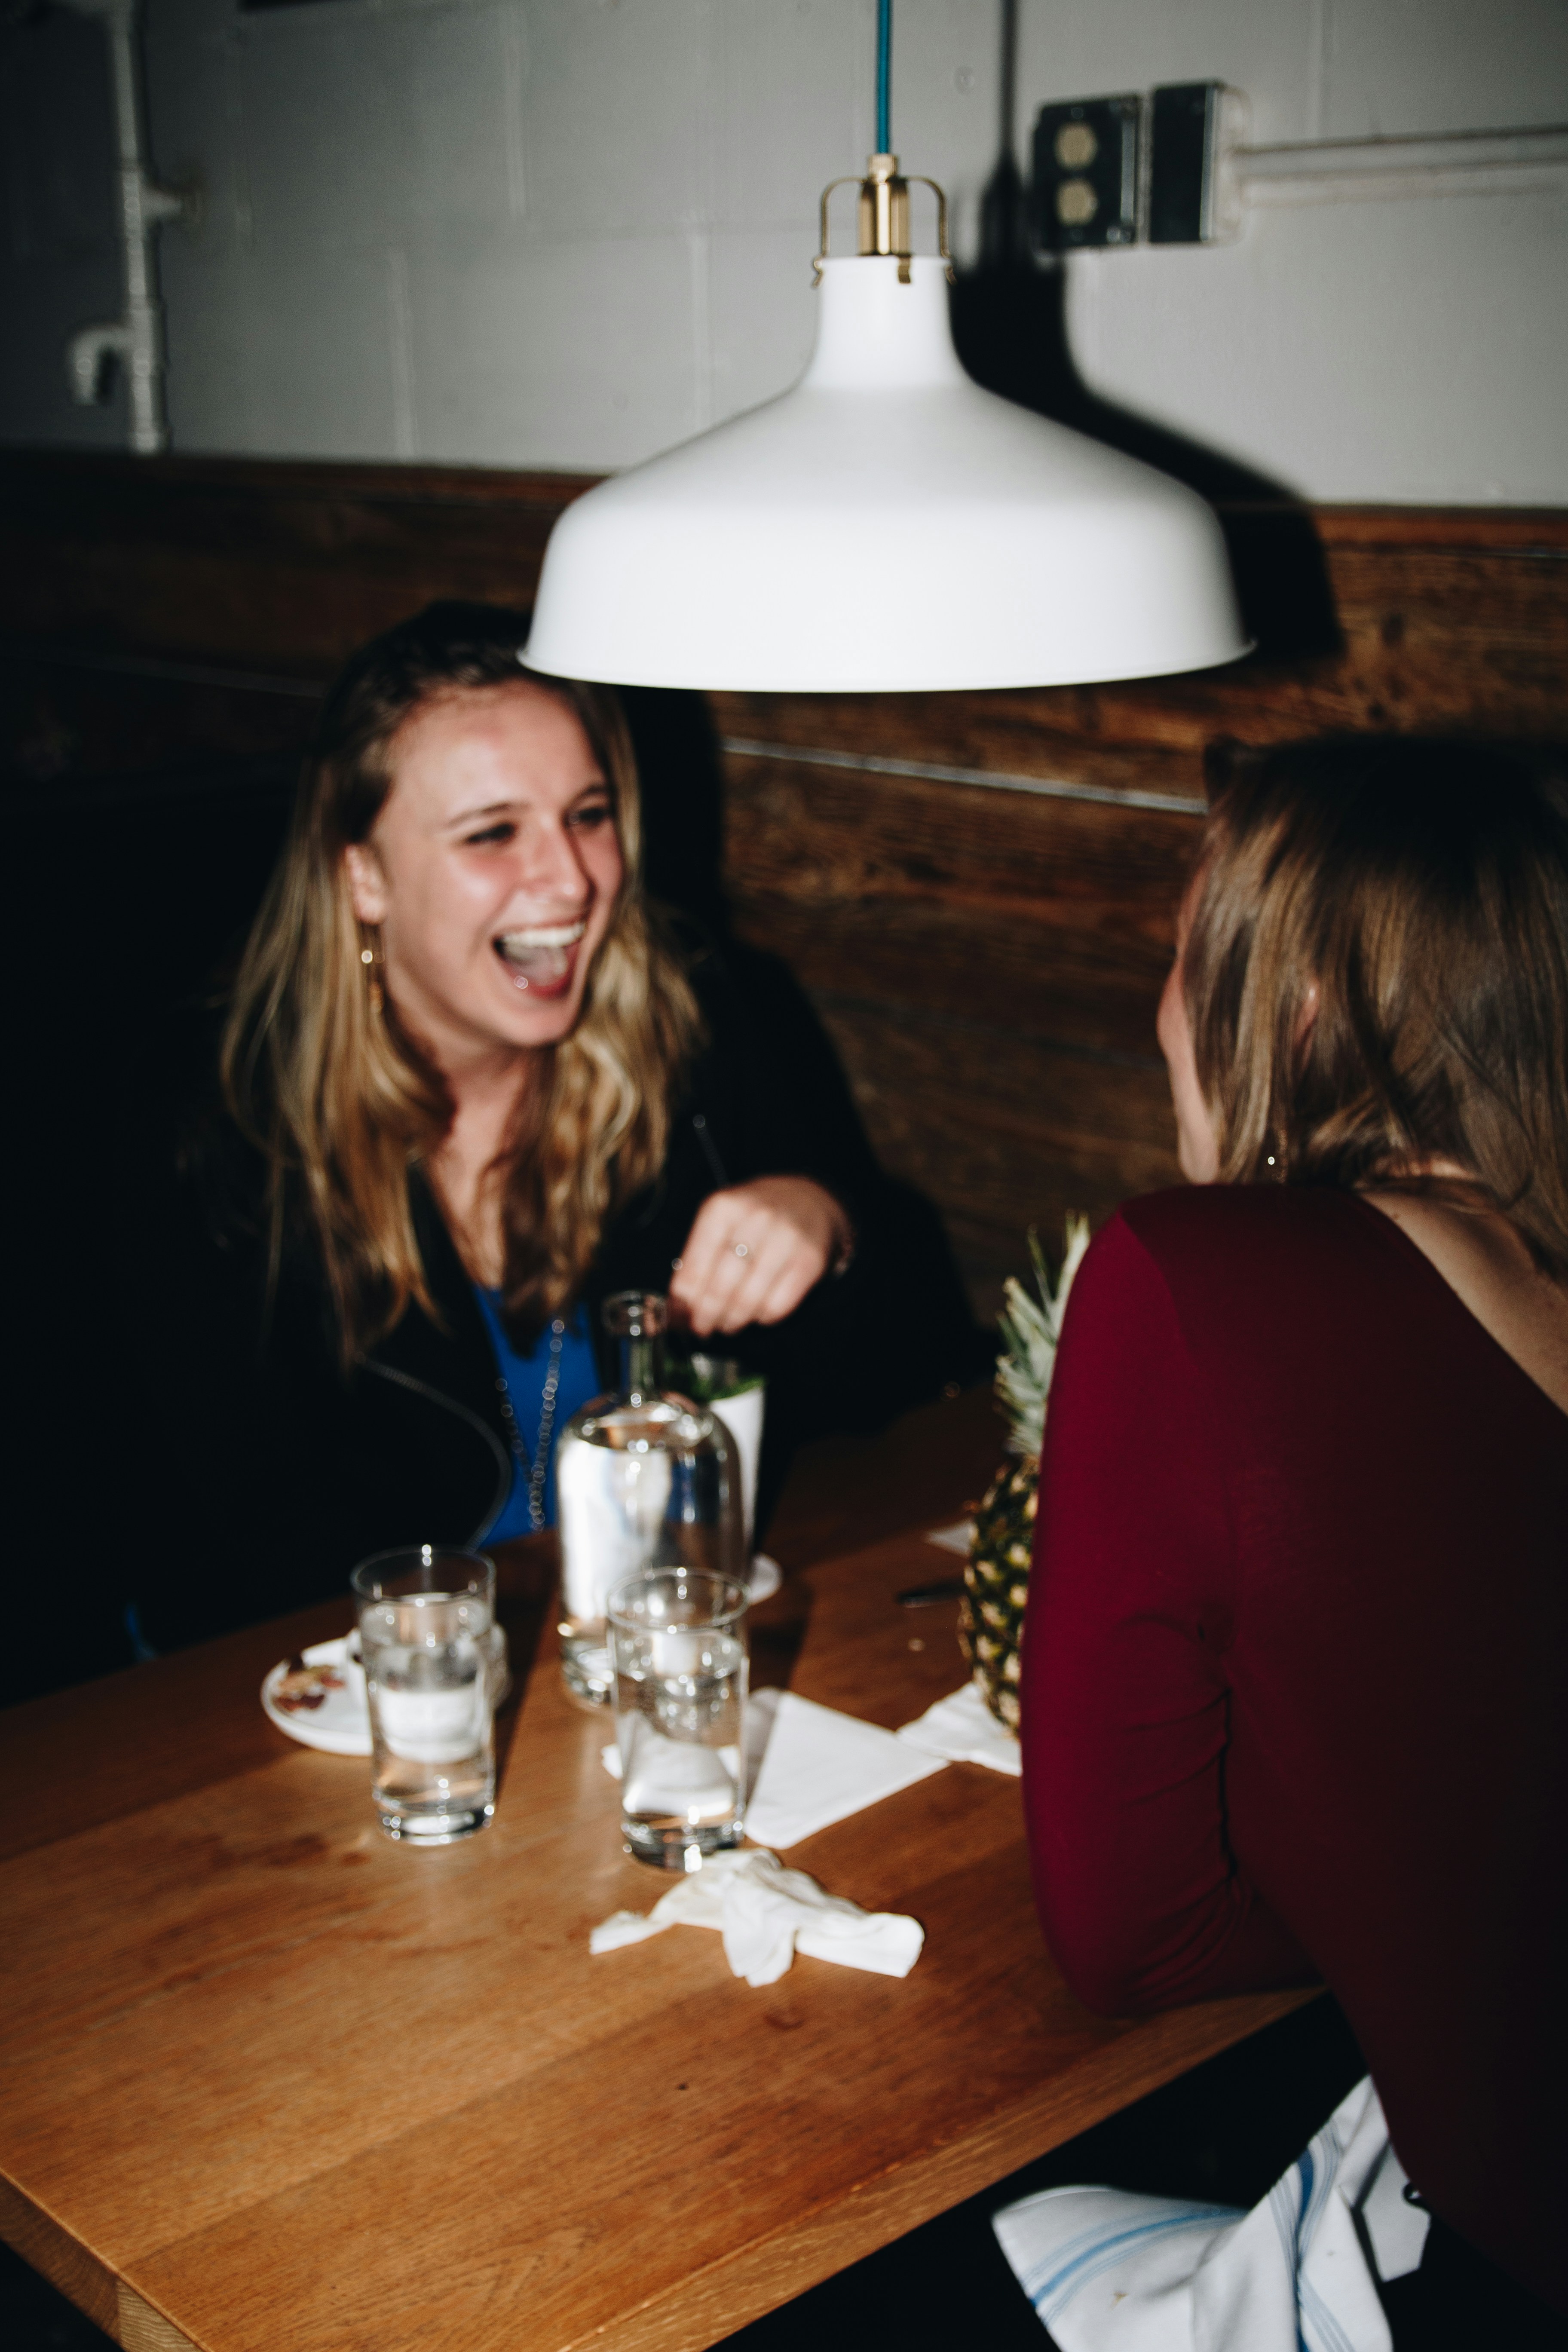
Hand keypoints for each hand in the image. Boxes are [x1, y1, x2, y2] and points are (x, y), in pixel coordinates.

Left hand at [669, 1178, 851, 1335]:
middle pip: (719, 1290)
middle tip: (702, 1329)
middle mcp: (755, 1220)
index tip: (678, 1321)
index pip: (692, 1270)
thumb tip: (675, 1312)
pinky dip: (762, 1318)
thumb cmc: (754, 1215)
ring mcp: (786, 1240)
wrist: (809, 1199)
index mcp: (723, 1208)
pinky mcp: (809, 1261)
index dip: (683, 1305)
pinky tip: (757, 1310)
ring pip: (748, 1303)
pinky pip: (777, 1307)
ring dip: (732, 1322)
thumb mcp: (719, 1222)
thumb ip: (695, 1261)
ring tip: (727, 1322)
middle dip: (706, 1318)